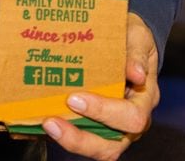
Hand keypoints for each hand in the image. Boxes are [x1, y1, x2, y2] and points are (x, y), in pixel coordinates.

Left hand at [41, 13, 159, 159]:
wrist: (127, 39)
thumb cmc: (133, 38)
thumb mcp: (138, 37)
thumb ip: (136, 53)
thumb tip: (137, 74)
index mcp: (144, 99)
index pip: (131, 117)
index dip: (104, 112)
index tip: (75, 99)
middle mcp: (130, 120)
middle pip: (112, 146)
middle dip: (80, 137)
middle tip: (52, 122)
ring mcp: (114, 126)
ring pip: (97, 147)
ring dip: (70, 140)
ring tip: (46, 124)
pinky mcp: (97, 125)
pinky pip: (82, 137)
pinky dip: (63, 134)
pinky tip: (41, 122)